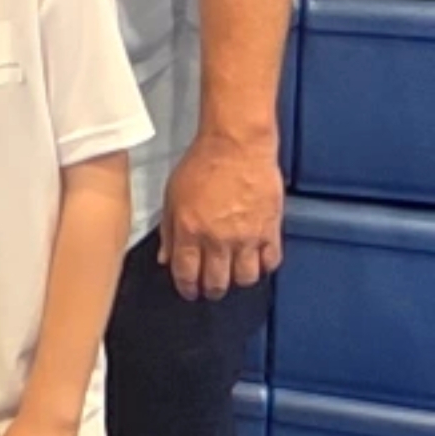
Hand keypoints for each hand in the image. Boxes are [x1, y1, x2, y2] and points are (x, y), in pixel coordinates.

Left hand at [159, 131, 283, 300]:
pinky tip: (255, 259)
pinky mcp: (270, 230)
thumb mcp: (172, 194)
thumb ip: (168, 229)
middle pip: (216, 283)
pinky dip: (263, 266)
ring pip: (244, 279)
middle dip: (210, 290)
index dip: (186, 287)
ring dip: (236, 280)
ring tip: (232, 274)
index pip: (186, 273)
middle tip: (210, 288)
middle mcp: (218, 239)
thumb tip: (165, 257)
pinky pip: (270, 262)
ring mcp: (247, 237)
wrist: (236, 145)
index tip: (188, 291)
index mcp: (189, 229)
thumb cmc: (202, 163)